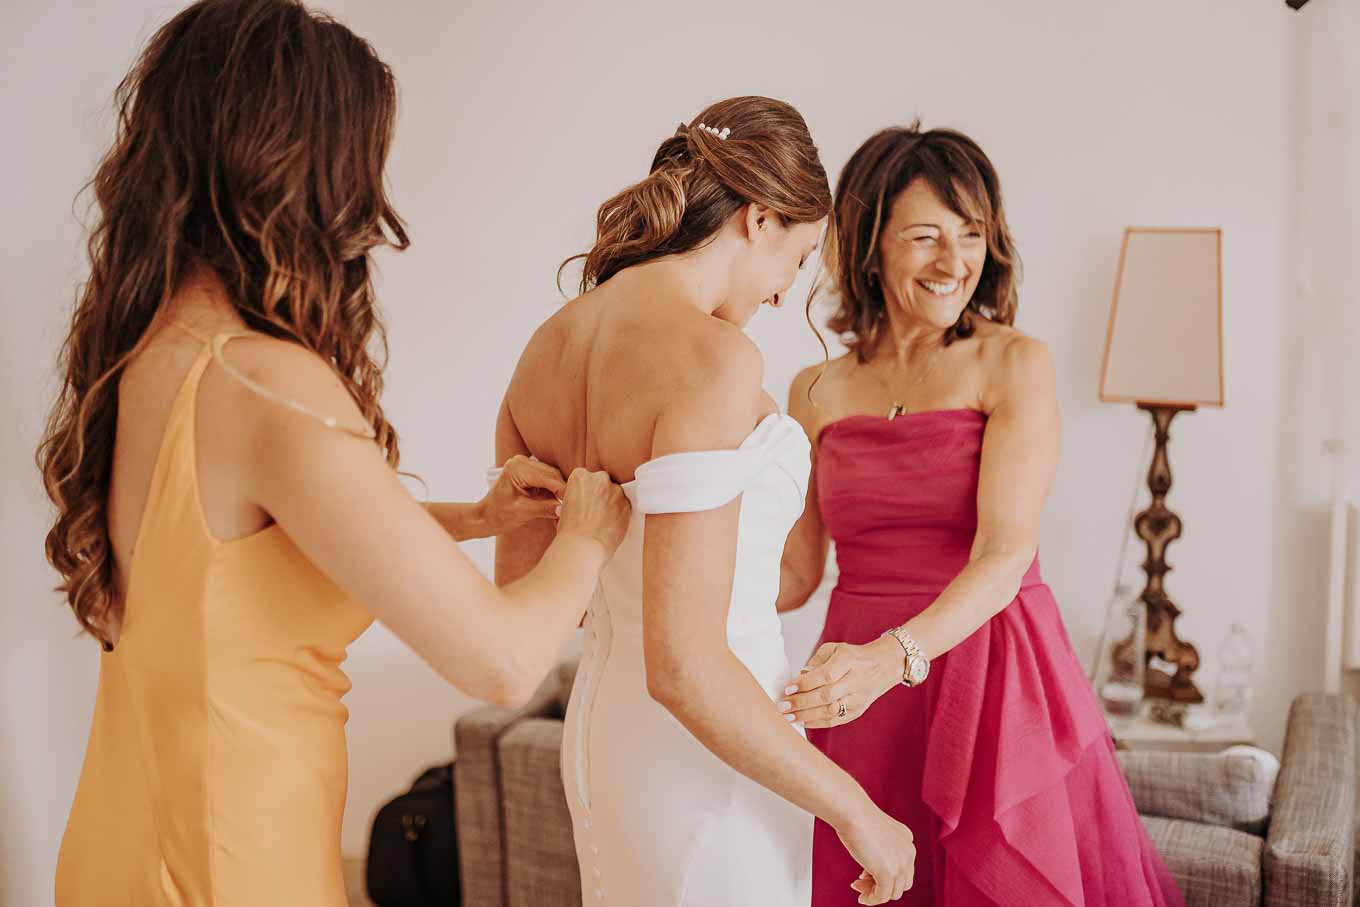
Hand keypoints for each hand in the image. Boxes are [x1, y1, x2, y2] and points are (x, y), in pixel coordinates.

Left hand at [481, 455, 566, 534]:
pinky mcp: (528, 470)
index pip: (549, 479)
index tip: (574, 506)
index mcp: (517, 469)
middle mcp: (521, 461)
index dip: (563, 492)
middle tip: (573, 507)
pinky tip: (556, 502)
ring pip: (552, 476)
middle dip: (563, 491)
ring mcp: (524, 464)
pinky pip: (547, 478)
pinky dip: (552, 490)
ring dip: (559, 491)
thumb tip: (565, 510)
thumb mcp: (523, 512)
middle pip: (552, 475)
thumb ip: (545, 509)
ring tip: (566, 506)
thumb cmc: (499, 515)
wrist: (485, 516)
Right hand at [556, 468, 630, 558]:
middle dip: (601, 493)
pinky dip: (620, 513)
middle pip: (603, 482)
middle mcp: (599, 478)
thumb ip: (578, 495)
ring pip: (616, 493)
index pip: (587, 477)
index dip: (588, 491)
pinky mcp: (627, 504)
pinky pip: (625, 506)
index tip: (586, 501)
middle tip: (595, 510)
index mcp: (580, 476)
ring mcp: (614, 490)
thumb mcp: (566, 505)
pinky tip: (611, 524)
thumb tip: (584, 499)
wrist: (583, 546)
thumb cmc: (570, 531)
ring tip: (603, 520)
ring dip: (612, 503)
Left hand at [778, 637, 902, 728]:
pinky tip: (802, 721)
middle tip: (782, 706)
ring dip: (806, 716)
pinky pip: (836, 720)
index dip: (805, 683)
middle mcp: (855, 681)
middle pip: (826, 696)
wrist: (883, 667)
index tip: (787, 688)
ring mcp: (858, 698)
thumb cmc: (852, 657)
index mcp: (849, 661)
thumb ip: (817, 660)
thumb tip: (801, 675)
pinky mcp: (858, 711)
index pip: (825, 676)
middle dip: (801, 702)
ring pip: (831, 711)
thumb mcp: (835, 648)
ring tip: (788, 716)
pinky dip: (818, 722)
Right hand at [836, 802, 915, 903]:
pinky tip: (861, 896)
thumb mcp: (875, 833)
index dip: (885, 874)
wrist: (852, 811)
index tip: (865, 874)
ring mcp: (901, 864)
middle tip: (861, 882)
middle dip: (881, 886)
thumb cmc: (855, 816)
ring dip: (874, 893)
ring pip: (893, 893)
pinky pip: (882, 896)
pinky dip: (871, 899)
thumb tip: (872, 870)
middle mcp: (908, 852)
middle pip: (902, 883)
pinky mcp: (889, 873)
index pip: (903, 868)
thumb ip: (880, 848)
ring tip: (857, 886)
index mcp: (906, 840)